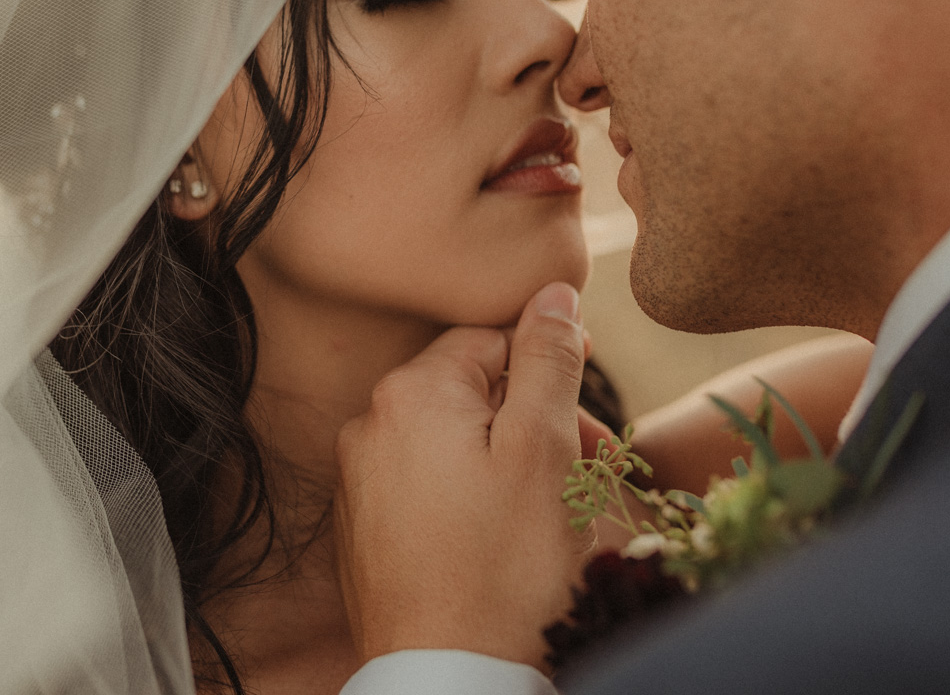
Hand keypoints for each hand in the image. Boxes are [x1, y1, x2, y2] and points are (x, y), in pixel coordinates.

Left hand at [333, 283, 590, 670]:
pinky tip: (505, 537)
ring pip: (451, 442)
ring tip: (554, 509)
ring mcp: (359, 483)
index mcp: (410, 393)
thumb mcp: (544, 448)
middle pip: (470, 391)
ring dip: (508, 458)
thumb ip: (548, 359)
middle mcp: (369, 427)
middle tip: (590, 463)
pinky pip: (426, 487)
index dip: (548, 362)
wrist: (449, 678)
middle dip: (534, 417)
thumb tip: (553, 293)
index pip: (490, 338)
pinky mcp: (363, 532)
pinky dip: (470, 496)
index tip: (588, 404)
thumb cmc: (505, 566)